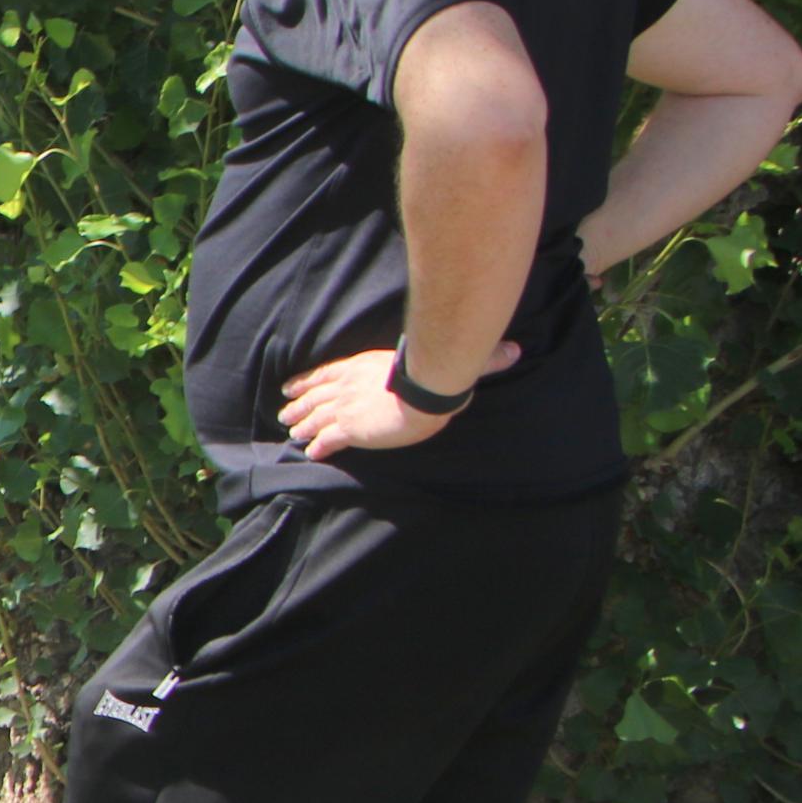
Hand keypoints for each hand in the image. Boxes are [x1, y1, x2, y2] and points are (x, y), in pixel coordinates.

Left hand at [279, 341, 519, 458]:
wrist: (426, 394)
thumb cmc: (436, 375)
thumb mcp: (446, 361)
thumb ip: (478, 358)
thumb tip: (517, 350)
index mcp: (362, 366)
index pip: (328, 372)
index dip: (309, 380)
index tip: (292, 384)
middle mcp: (348, 385)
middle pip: (315, 395)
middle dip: (299, 404)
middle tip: (285, 413)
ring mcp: (346, 407)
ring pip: (315, 417)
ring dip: (303, 424)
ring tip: (292, 431)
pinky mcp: (349, 428)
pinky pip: (327, 439)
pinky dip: (318, 445)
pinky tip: (312, 452)